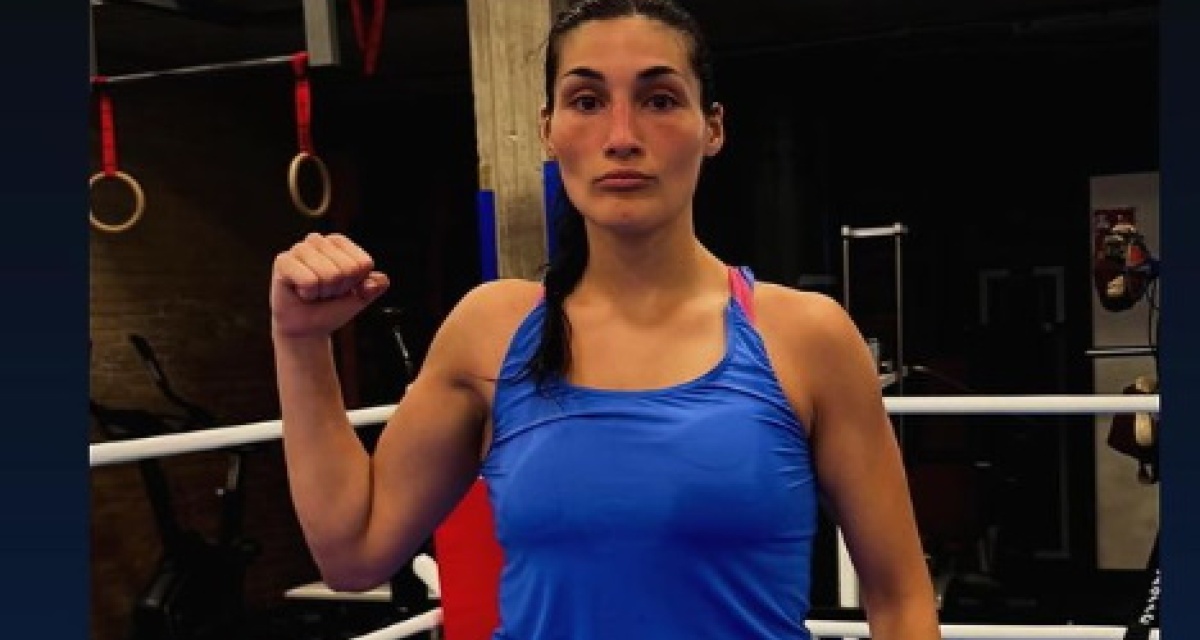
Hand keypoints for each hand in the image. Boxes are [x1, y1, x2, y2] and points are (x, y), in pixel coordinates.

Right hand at [270, 233, 390, 338]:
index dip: (356, 283)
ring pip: (329, 274)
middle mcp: (318, 240)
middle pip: (347, 269)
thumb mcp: (359, 298)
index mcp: (339, 243)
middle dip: (338, 288)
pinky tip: (301, 292)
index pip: (363, 263)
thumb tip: (380, 280)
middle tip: (325, 292)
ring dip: (323, 291)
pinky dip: (308, 294)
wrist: (306, 328)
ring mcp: (299, 249)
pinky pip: (309, 281)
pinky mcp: (283, 261)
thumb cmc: (330, 308)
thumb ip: (374, 287)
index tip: (342, 288)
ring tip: (313, 292)